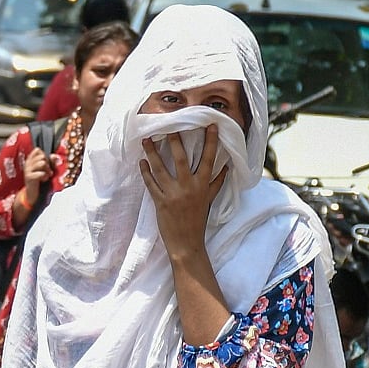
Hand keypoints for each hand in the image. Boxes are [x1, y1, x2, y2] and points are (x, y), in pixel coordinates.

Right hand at [22, 147, 55, 199]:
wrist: (32, 193)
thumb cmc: (39, 180)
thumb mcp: (46, 169)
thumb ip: (51, 162)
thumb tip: (55, 155)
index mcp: (30, 160)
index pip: (37, 150)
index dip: (44, 155)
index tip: (46, 163)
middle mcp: (28, 163)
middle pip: (42, 156)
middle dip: (48, 163)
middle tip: (47, 171)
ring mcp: (27, 170)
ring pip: (42, 163)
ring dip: (47, 170)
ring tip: (47, 175)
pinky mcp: (29, 177)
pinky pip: (41, 173)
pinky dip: (45, 176)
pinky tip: (44, 180)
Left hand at [139, 125, 227, 257]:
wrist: (187, 243)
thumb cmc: (198, 219)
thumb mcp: (210, 200)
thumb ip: (216, 182)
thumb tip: (226, 166)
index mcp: (203, 185)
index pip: (208, 158)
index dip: (210, 141)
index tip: (210, 124)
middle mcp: (189, 187)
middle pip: (181, 158)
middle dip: (175, 140)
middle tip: (169, 125)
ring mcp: (173, 194)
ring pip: (161, 168)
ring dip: (152, 152)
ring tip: (146, 139)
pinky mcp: (160, 201)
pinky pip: (150, 183)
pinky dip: (145, 172)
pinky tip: (141, 161)